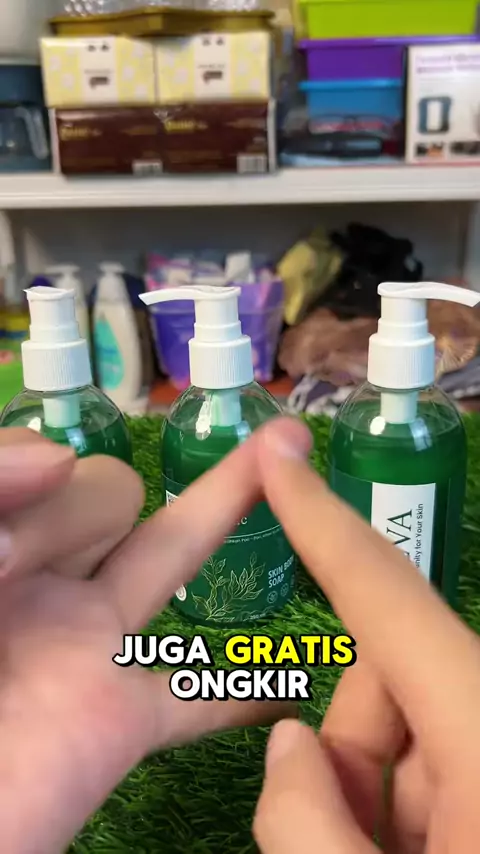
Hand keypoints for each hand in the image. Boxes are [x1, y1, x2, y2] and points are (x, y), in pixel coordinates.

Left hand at [0, 426, 301, 853]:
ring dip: (224, 501)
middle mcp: (43, 577)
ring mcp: (88, 645)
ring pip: (171, 552)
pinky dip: (242, 690)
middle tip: (23, 571)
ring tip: (283, 459)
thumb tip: (62, 460)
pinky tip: (287, 672)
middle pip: (111, 492)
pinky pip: (198, 701)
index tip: (7, 551)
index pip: (48, 466)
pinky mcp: (120, 722)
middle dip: (81, 512)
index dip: (34, 483)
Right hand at [253, 421, 479, 853]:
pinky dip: (407, 818)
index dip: (322, 521)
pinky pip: (437, 776)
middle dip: (353, 754)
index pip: (387, 592)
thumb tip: (290, 747)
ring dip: (377, 804)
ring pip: (409, 740)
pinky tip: (413, 853)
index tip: (277, 457)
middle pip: (389, 685)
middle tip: (351, 845)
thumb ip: (308, 823)